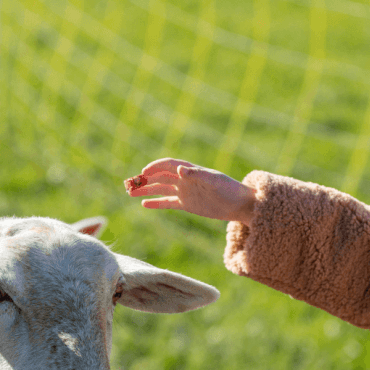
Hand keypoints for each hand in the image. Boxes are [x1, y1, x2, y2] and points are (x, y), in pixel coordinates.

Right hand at [127, 158, 256, 224]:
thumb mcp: (214, 181)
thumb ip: (197, 175)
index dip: (155, 167)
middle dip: (145, 179)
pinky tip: (144, 204)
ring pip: (161, 189)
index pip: (168, 165)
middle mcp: (185, 179)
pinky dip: (157, 202)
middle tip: (129, 185)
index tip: (143, 172)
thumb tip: (179, 169)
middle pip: (160, 177)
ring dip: (146, 190)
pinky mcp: (187, 204)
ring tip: (130, 193)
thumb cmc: (230, 189)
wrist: (240, 204)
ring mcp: (185, 191)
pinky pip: (168, 202)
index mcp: (191, 170)